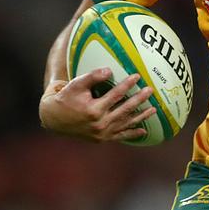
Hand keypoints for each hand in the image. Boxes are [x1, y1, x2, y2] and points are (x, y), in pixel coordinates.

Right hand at [39, 68, 156, 142]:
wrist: (54, 119)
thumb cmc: (65, 98)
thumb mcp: (76, 85)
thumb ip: (93, 77)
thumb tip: (109, 70)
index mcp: (93, 110)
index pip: (115, 95)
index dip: (127, 85)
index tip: (137, 76)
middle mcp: (99, 124)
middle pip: (125, 109)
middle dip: (139, 99)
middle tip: (150, 90)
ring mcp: (102, 133)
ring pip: (125, 123)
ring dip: (141, 117)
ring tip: (154, 109)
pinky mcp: (102, 139)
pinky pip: (120, 136)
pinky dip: (132, 133)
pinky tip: (143, 131)